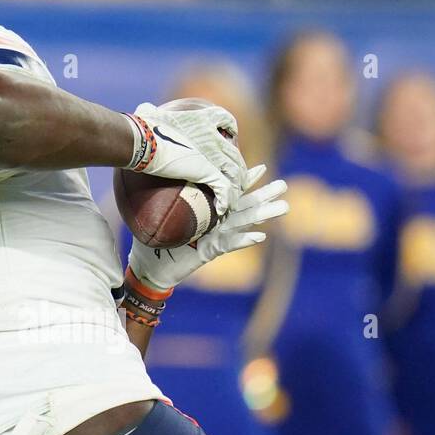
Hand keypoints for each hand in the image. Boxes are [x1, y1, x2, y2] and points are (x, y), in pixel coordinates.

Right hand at [126, 101, 246, 217]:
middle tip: (234, 181)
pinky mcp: (208, 171)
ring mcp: (213, 154)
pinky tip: (222, 209)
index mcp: (203, 119)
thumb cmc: (144, 127)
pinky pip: (224, 189)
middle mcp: (213, 136)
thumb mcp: (151, 114)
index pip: (227, 121)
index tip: (230, 138)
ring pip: (235, 173)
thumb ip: (150, 112)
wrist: (145, 140)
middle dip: (237, 169)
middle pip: (235, 154)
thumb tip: (142, 111)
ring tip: (231, 199)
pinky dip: (225, 200)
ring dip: (234, 187)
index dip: (231, 131)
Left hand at [128, 166, 287, 293]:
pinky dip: (244, 240)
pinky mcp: (209, 252)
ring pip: (243, 224)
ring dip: (263, 215)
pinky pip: (229, 244)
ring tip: (283, 207)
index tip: (262, 167)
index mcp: (206, 211)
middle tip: (285, 186)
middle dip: (264, 196)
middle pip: (244, 207)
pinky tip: (260, 235)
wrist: (149, 268)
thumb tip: (158, 167)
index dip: (245, 180)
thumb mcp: (159, 212)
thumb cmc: (153, 239)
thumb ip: (165, 194)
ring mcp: (214, 238)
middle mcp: (214, 224)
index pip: (228, 192)